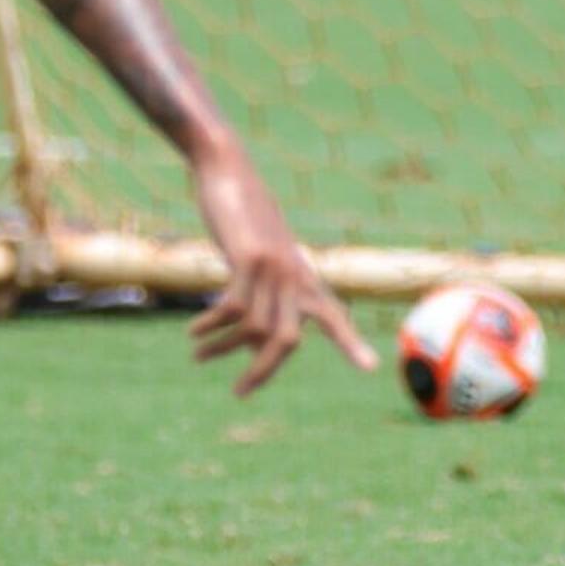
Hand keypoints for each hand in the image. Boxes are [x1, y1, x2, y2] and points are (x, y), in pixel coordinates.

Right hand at [185, 144, 373, 396]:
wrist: (231, 173)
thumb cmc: (245, 222)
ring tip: (199, 355)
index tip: (370, 368)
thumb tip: (257, 350)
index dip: (350, 343)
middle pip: (288, 341)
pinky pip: (232, 309)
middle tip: (240, 392)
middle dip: (264, 371)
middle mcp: (296, 276)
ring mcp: (274, 268)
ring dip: (223, 348)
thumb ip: (268, 305)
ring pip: (255, 329)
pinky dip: (211, 326)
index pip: (334, 317)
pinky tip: (194, 333)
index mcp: (305, 278)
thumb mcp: (262, 267)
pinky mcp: (249, 259)